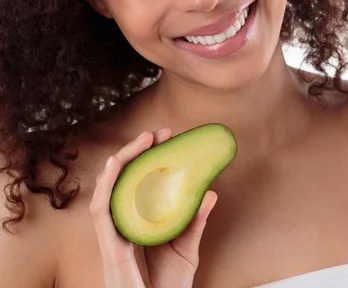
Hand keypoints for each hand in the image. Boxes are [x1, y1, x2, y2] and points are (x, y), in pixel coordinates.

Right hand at [90, 128, 216, 287]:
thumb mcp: (185, 251)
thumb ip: (194, 223)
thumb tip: (210, 192)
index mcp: (136, 222)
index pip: (136, 181)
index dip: (147, 156)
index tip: (166, 137)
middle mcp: (121, 224)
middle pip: (122, 180)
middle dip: (137, 152)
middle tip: (159, 132)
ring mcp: (114, 235)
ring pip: (108, 188)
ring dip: (123, 160)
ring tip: (141, 140)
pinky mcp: (111, 248)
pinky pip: (102, 211)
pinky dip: (106, 185)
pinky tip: (115, 164)